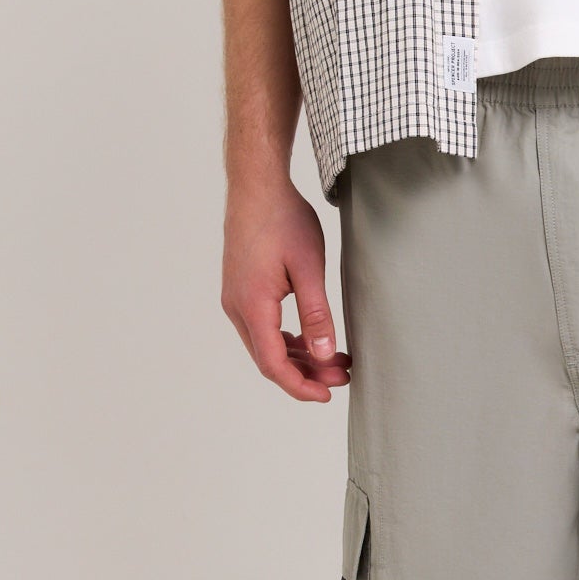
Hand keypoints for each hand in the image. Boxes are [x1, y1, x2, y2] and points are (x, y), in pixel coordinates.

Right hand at [221, 173, 351, 401]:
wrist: (256, 185)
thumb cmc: (282, 219)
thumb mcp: (309, 268)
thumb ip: (317, 314)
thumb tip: (325, 355)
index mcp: (252, 305)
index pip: (273, 364)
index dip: (300, 386)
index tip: (327, 394)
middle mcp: (237, 307)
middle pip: (269, 359)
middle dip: (306, 374)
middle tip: (342, 376)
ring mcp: (236, 299)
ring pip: (266, 345)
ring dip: (299, 357)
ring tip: (335, 360)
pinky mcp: (242, 290)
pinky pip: (263, 328)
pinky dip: (288, 340)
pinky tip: (314, 340)